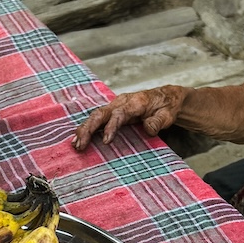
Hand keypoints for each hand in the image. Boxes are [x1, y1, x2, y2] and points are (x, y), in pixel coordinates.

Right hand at [73, 85, 187, 151]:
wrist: (166, 98)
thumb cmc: (166, 107)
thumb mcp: (167, 115)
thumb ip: (158, 121)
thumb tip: (148, 129)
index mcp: (135, 102)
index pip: (119, 114)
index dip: (111, 127)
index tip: (107, 142)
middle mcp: (121, 102)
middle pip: (101, 113)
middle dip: (89, 129)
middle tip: (81, 144)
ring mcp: (115, 106)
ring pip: (96, 116)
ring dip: (84, 130)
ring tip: (76, 145)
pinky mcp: (113, 112)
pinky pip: (97, 120)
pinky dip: (87, 129)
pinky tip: (79, 140)